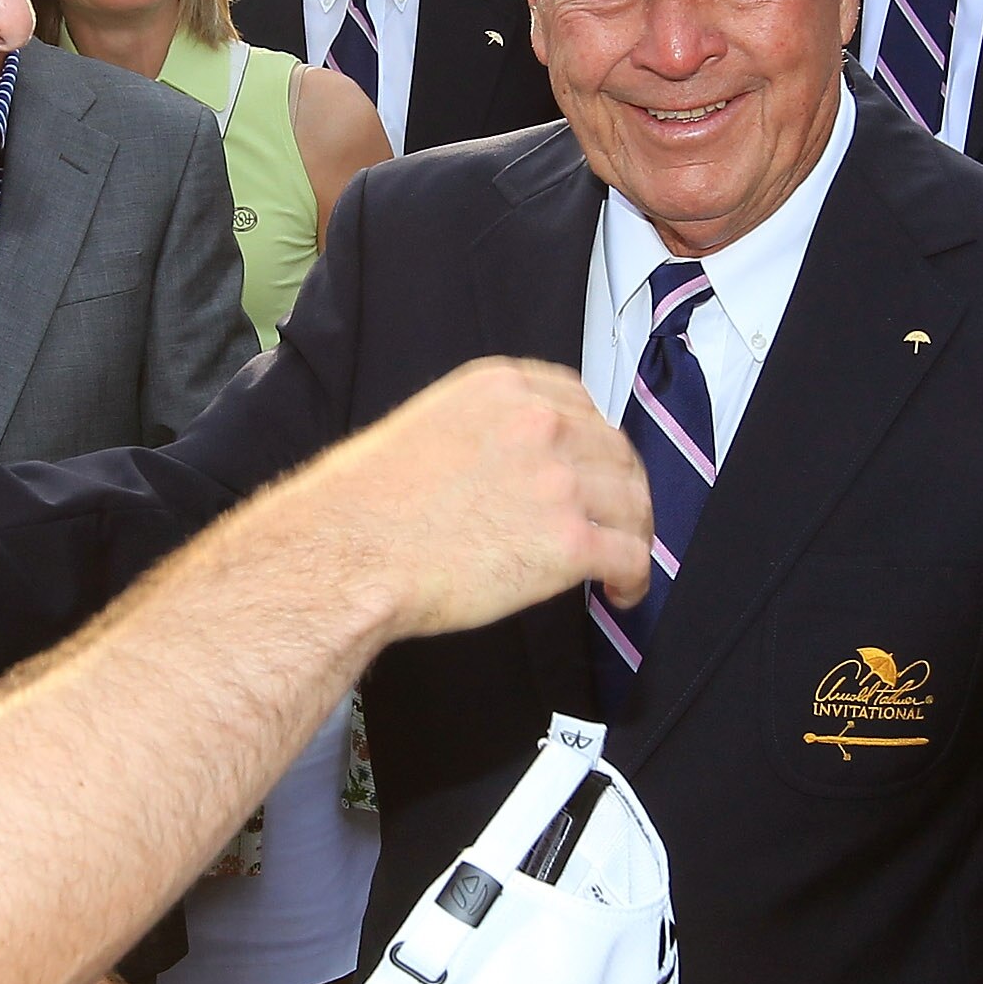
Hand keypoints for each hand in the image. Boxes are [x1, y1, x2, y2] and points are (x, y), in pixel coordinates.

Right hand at [293, 358, 653, 641]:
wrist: (347, 554)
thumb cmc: (363, 505)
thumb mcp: (424, 428)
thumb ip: (479, 433)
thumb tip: (500, 469)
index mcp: (502, 389)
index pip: (579, 401)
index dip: (593, 440)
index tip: (593, 465)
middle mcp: (540, 423)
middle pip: (614, 451)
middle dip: (620, 487)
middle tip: (614, 519)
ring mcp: (560, 480)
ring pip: (632, 503)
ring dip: (633, 533)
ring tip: (621, 562)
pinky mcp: (569, 542)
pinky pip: (631, 557)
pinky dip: (635, 579)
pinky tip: (622, 593)